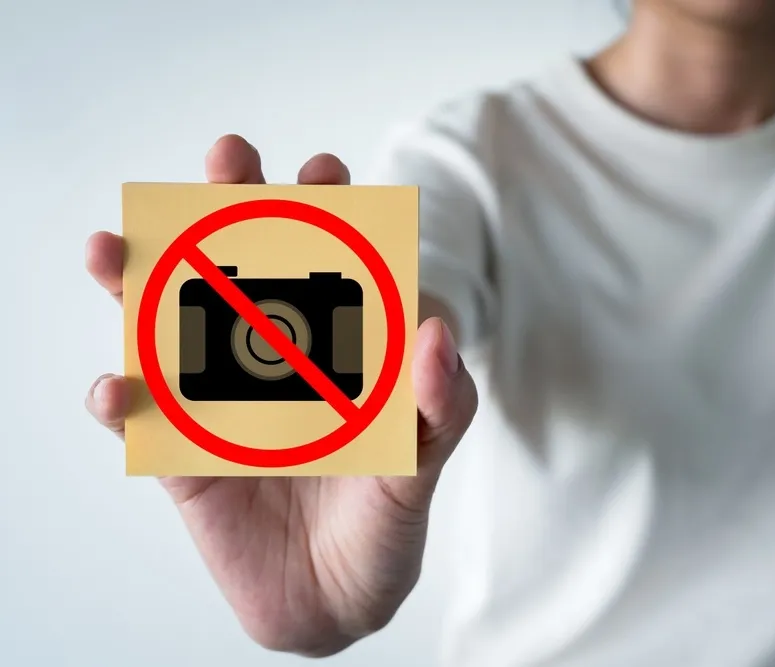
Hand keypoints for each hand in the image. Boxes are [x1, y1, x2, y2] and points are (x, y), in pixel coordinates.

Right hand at [84, 135, 478, 655]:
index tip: (324, 171)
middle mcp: (272, 359)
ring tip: (116, 247)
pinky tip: (118, 386)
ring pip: (170, 324)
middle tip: (228, 162)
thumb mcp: (426, 460)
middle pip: (242, 268)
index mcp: (333, 348)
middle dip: (231, 208)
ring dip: (138, 280)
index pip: (325, 262)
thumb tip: (435, 328)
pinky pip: (139, 419)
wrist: (338, 599)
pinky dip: (119, 398)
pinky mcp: (183, 455)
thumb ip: (443, 401)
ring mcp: (222, 401)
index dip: (323, 211)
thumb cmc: (385, 519)